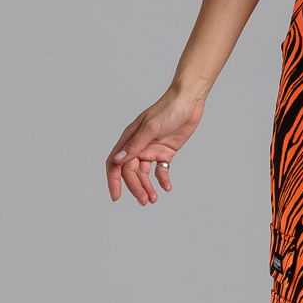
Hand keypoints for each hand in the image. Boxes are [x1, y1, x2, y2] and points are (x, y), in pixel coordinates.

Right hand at [105, 85, 205, 205]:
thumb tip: (118, 160)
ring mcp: (152, 150)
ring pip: (144, 174)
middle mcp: (138, 146)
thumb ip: (135, 145)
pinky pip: (161, 170)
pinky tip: (166, 187)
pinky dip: (162, 179)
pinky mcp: (166, 152)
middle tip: (145, 200)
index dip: (113, 180)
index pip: (115, 163)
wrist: (189, 101)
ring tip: (153, 199)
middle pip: (131, 172)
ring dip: (147, 186)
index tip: (117, 196)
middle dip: (136, 187)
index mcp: (129, 139)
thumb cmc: (167, 109)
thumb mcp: (150, 127)